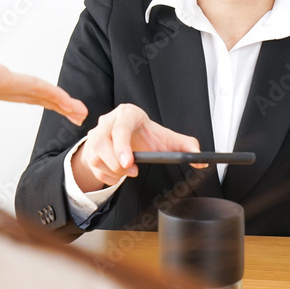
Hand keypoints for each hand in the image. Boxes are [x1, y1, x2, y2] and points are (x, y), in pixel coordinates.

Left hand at [0, 25, 87, 129]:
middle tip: (72, 111)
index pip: (0, 84)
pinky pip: (33, 88)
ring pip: (31, 93)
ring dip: (57, 102)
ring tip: (80, 112)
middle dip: (47, 101)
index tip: (38, 96)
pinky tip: (74, 107)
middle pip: (22, 93)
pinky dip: (55, 96)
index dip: (21, 89)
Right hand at [70, 103, 200, 192]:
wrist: (128, 136)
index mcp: (127, 113)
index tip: (129, 162)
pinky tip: (117, 174)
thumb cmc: (146, 135)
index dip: (122, 145)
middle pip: (102, 141)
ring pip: (95, 155)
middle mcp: (108, 120)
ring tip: (126, 171)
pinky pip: (92, 165)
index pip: (120, 126)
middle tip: (131, 171)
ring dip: (111, 170)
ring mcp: (96, 134)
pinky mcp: (89, 147)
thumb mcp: (165, 138)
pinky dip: (105, 175)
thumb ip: (185, 145)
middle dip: (116, 162)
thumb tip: (200, 157)